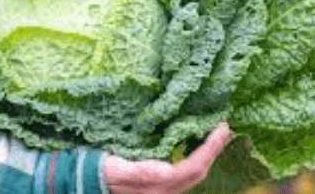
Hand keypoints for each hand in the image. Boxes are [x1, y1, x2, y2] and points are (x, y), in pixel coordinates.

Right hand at [103, 122, 232, 193]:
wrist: (88, 183)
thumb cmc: (100, 172)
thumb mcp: (117, 168)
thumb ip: (140, 171)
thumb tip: (167, 169)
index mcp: (156, 185)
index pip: (191, 168)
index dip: (210, 149)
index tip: (223, 127)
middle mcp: (164, 190)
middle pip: (198, 172)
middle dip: (215, 150)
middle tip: (226, 127)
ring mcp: (163, 188)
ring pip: (193, 172)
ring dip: (207, 153)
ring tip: (216, 133)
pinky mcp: (160, 182)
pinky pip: (184, 170)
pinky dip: (195, 155)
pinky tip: (196, 143)